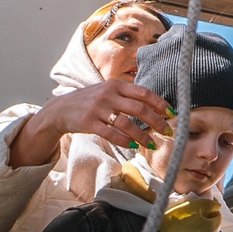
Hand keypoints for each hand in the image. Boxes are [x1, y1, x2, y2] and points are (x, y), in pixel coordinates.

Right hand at [10, 80, 175, 166]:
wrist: (60, 109)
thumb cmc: (90, 102)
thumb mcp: (108, 92)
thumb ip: (127, 96)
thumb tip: (154, 107)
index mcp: (116, 85)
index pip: (144, 93)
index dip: (160, 104)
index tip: (172, 114)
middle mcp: (108, 94)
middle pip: (139, 108)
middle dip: (156, 121)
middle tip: (167, 131)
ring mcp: (97, 108)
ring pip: (126, 123)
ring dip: (142, 135)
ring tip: (152, 144)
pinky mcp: (88, 122)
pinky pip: (110, 133)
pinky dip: (124, 141)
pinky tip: (133, 146)